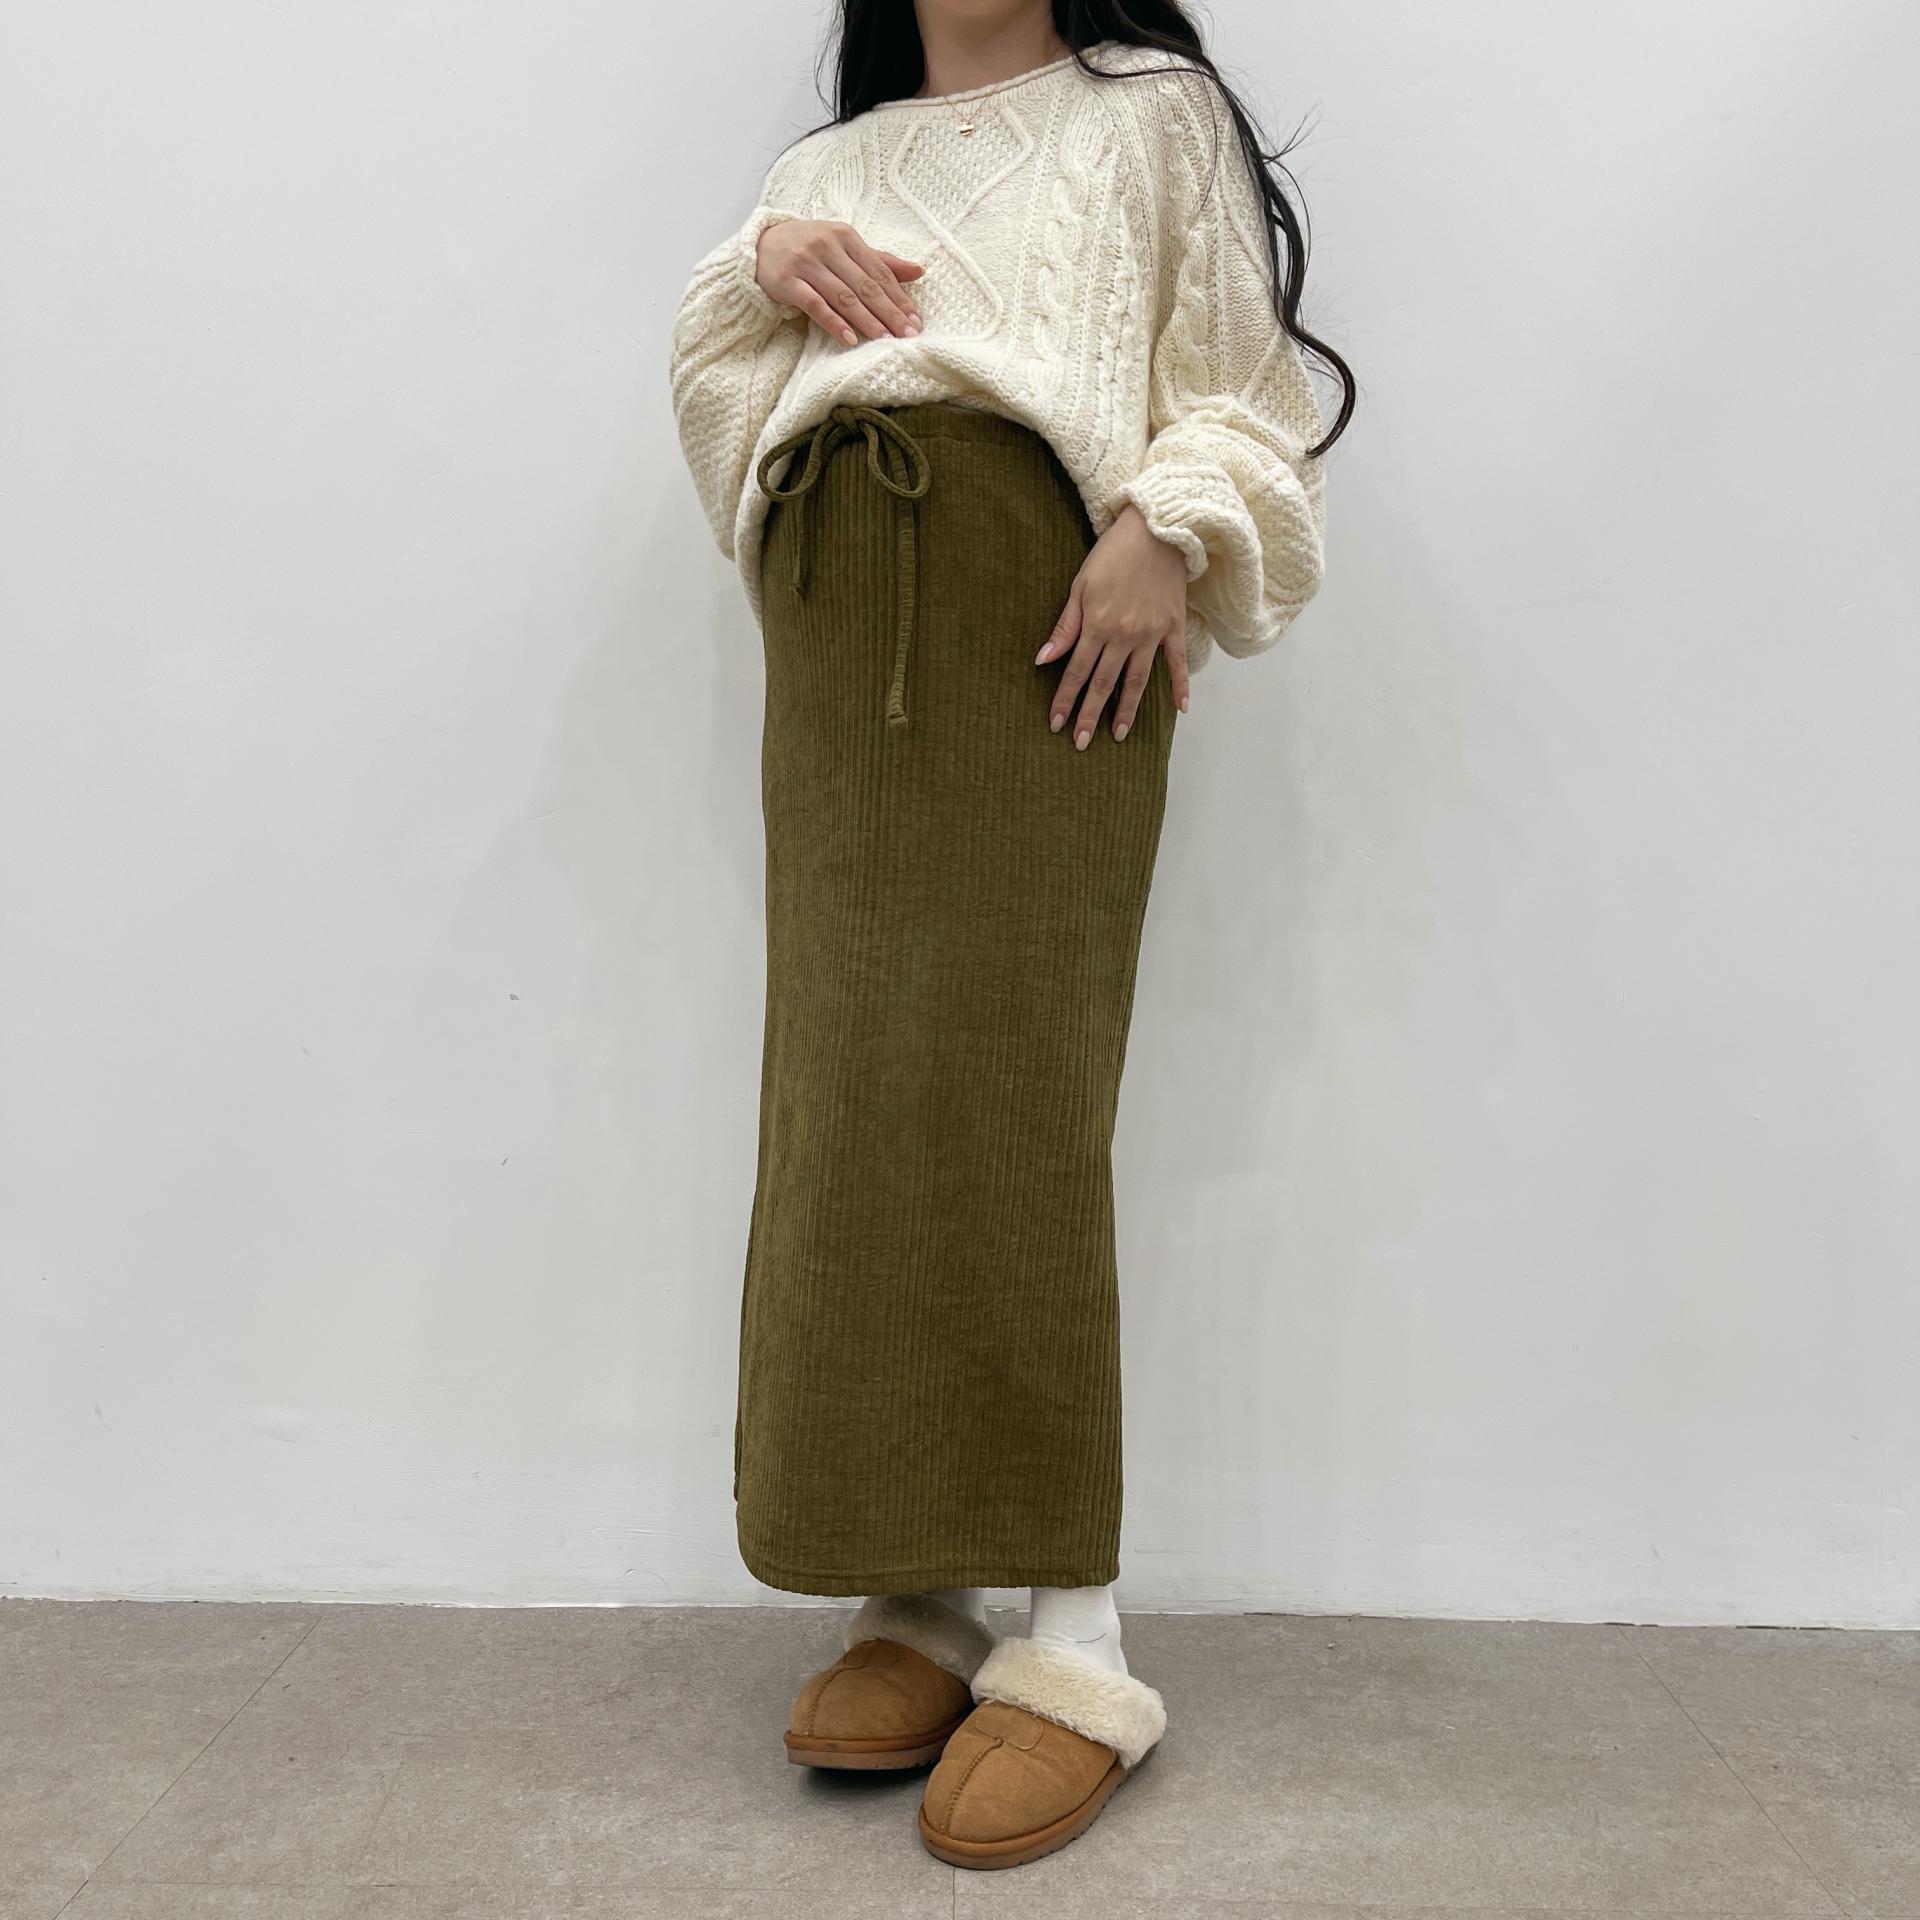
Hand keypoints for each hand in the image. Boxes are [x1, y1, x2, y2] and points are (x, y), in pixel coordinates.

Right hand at [755, 219, 924, 346]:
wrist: (760, 245)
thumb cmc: (810, 249)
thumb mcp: (843, 247)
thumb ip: (879, 261)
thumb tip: (919, 271)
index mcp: (846, 236)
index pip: (879, 271)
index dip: (900, 298)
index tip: (917, 322)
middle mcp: (827, 246)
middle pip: (865, 285)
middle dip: (890, 313)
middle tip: (908, 336)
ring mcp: (806, 263)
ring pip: (843, 296)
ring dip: (867, 321)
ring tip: (886, 341)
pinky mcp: (787, 282)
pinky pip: (815, 305)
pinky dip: (834, 323)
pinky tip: (850, 339)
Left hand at [1036, 503, 1191, 744]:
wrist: (1157, 528)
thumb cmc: (1112, 554)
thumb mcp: (1080, 585)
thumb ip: (1065, 627)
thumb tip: (1044, 659)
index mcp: (1097, 625)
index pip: (1077, 672)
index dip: (1064, 699)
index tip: (1055, 723)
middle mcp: (1124, 635)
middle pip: (1104, 684)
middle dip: (1090, 715)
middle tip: (1080, 743)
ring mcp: (1152, 634)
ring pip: (1137, 681)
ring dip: (1126, 710)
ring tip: (1118, 735)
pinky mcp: (1174, 627)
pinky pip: (1177, 663)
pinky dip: (1180, 686)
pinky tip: (1179, 710)